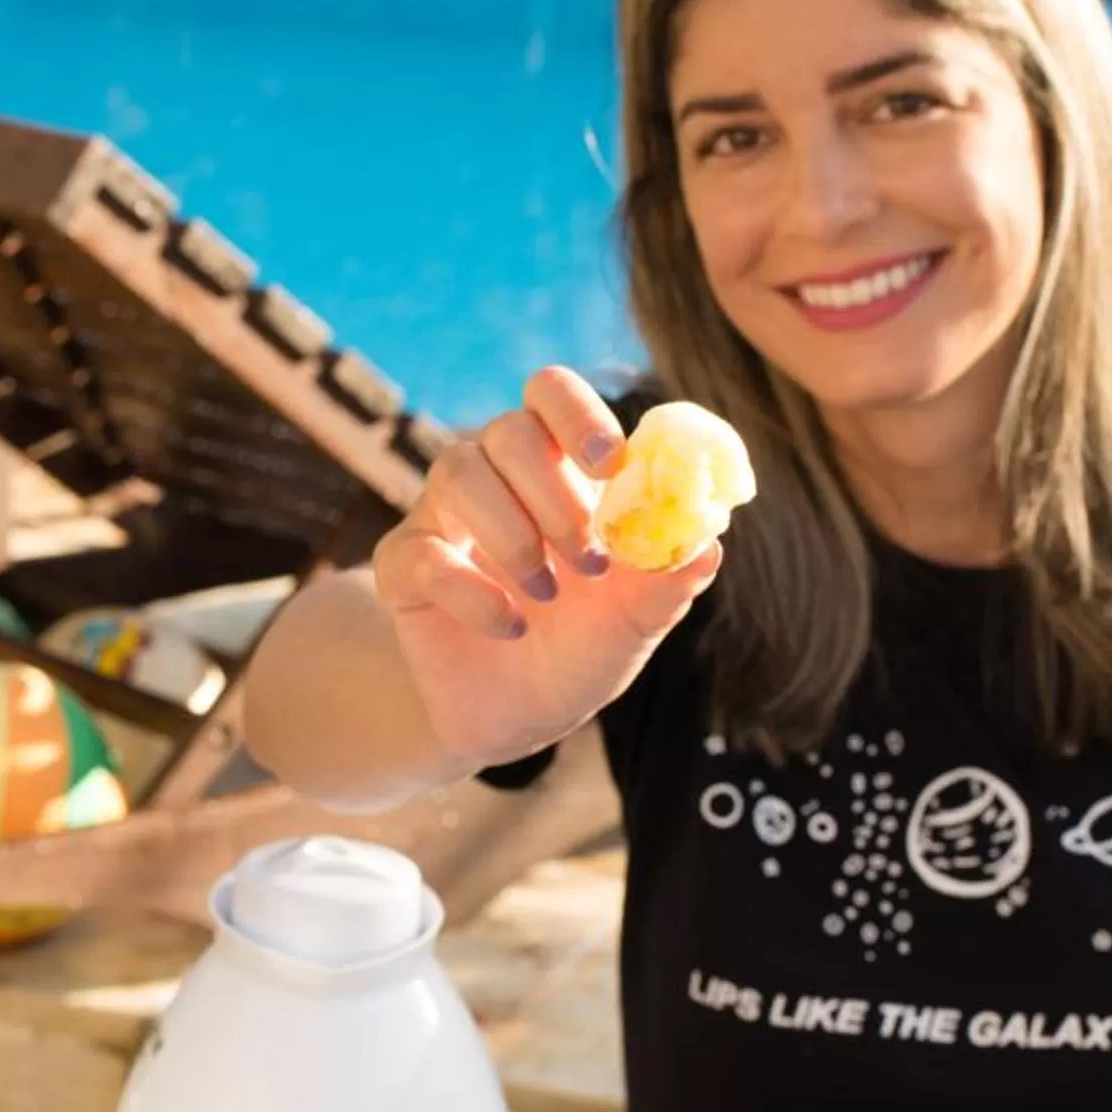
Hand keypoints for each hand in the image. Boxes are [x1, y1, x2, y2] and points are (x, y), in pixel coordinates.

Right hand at [371, 366, 721, 767]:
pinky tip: (509, 626)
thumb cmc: (580, 648)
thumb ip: (668, 579)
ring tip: (546, 593)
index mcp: (557, 465)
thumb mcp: (635, 622)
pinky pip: (422, 552)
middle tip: (589, 560)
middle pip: (508, 430)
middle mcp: (496, 475)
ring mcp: (443, 516)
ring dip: (512, 534)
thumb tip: (707, 542)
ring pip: (457, 471)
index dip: (579, 415)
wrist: (516, 716)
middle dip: (553, 493)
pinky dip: (472, 592)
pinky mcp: (404, 565)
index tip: (610, 465)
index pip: (552, 394)